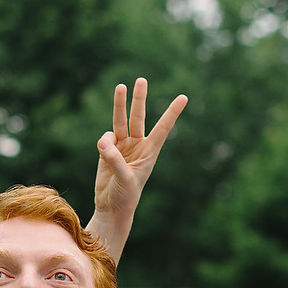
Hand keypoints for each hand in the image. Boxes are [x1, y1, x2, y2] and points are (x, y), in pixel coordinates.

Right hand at [89, 78, 187, 261]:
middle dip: (139, 99)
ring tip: (120, 86)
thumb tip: (103, 142)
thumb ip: (114, 160)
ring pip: (120, 120)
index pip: (163, 128)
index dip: (172, 112)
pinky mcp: (108, 150)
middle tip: (141, 80)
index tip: (184, 97)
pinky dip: (104, 142)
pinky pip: (105, 138)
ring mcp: (122, 146)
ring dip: (120, 104)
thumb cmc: (126, 196)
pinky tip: (104, 152)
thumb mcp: (124, 178)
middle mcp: (137, 145)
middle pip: (138, 117)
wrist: (111, 206)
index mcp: (150, 151)